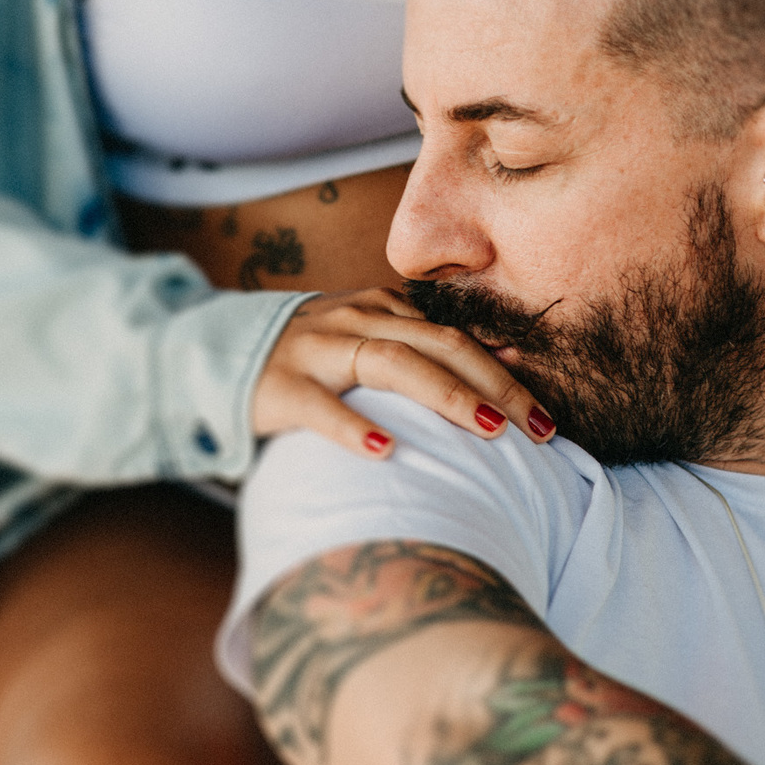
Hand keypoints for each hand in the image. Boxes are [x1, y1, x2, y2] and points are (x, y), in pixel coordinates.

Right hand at [252, 287, 555, 457]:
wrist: (215, 355)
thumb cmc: (311, 361)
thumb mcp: (365, 343)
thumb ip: (419, 351)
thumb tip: (502, 372)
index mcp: (382, 311)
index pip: (458, 336)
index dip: (507, 371)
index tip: (549, 413)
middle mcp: (356, 321)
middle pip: (440, 345)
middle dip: (497, 384)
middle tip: (540, 428)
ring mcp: (317, 350)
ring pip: (392, 363)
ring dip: (447, 396)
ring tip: (490, 430)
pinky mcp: (279, 387)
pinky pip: (320, 407)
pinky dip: (354, 429)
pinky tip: (386, 453)